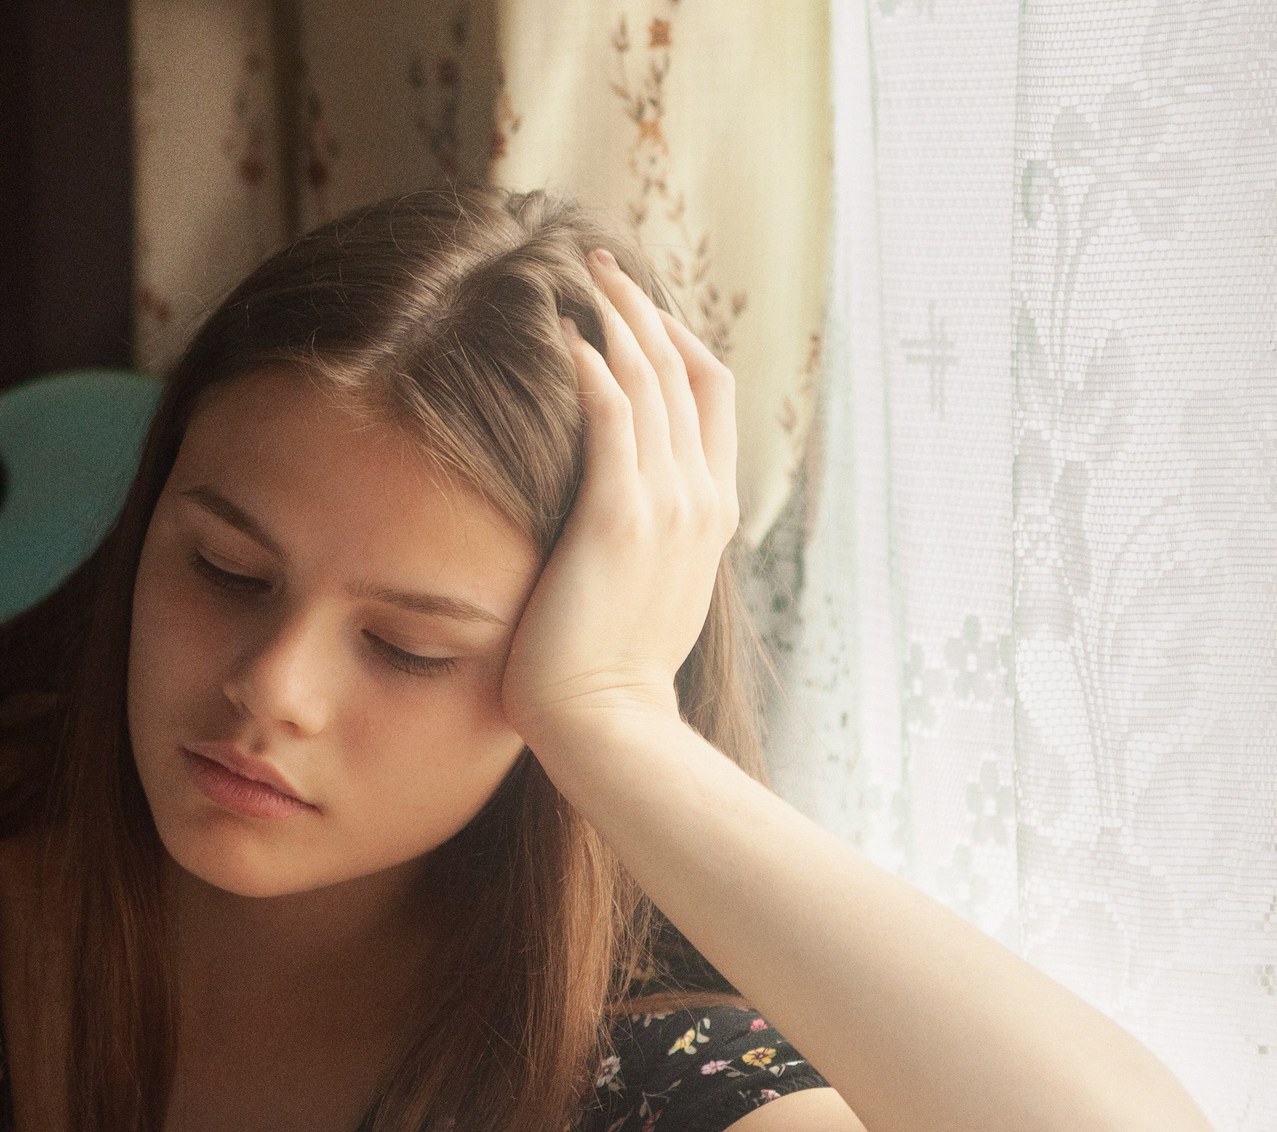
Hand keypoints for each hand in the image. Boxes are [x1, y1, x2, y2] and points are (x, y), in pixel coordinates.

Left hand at [501, 249, 738, 753]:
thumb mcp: (646, 595)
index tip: (635, 309)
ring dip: (619, 316)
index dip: (678, 340)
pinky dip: (593, 366)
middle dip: (646, 307)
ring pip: (654, 378)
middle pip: (688, 369)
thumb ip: (645, 543)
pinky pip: (613, 414)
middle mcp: (700, 497)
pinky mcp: (619, 516)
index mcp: (711, 512)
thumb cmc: (608, 676)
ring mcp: (666, 504)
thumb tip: (612, 524)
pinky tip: (564, 332)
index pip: (710, 395)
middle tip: (602, 262)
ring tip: (583, 273)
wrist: (606, 725)